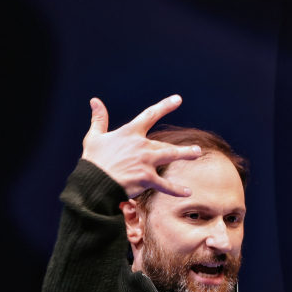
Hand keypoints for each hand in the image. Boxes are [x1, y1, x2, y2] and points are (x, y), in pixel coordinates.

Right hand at [80, 95, 202, 198]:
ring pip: (171, 155)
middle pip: (165, 143)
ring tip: (197, 153)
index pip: (150, 115)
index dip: (165, 106)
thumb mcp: (94, 137)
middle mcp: (141, 145)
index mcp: (130, 133)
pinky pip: (166, 185)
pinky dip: (177, 190)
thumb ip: (99, 119)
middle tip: (196, 150)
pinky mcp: (147, 178)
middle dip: (182, 148)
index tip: (178, 99)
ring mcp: (146, 161)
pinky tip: (188, 192)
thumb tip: (95, 101)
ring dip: (185, 154)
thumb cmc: (93, 160)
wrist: (93, 182)